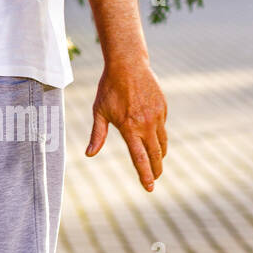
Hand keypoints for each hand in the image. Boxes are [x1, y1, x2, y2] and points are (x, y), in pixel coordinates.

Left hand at [85, 60, 167, 190]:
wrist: (128, 65)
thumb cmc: (109, 88)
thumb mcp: (99, 111)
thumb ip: (97, 134)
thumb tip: (89, 154)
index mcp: (130, 127)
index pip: (140, 158)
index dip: (145, 174)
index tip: (149, 188)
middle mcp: (146, 124)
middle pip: (155, 155)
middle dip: (155, 170)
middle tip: (154, 179)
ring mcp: (157, 116)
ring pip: (162, 143)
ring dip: (159, 155)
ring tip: (156, 163)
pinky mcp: (163, 109)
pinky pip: (162, 128)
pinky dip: (159, 136)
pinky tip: (152, 136)